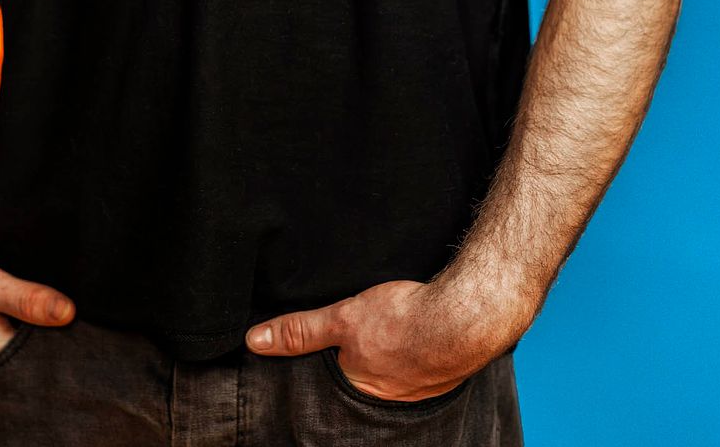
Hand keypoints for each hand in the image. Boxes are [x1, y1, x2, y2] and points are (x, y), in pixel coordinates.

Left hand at [243, 274, 529, 401]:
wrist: (465, 317)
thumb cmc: (404, 320)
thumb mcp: (343, 319)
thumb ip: (301, 331)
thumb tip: (255, 341)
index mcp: (356, 393)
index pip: (325, 397)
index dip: (318, 381)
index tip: (311, 373)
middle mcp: (382, 403)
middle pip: (353, 390)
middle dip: (348, 375)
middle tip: (349, 352)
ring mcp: (411, 392)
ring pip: (382, 382)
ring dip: (378, 367)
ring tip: (376, 346)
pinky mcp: (434, 377)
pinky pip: (409, 374)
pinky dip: (404, 359)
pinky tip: (405, 341)